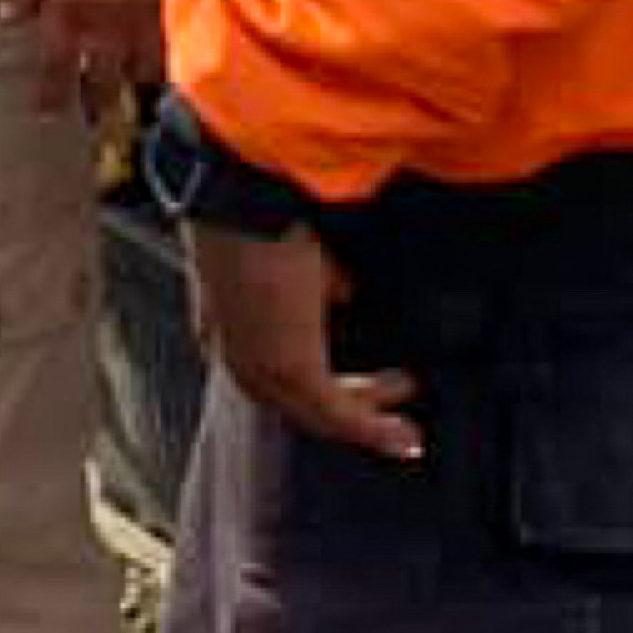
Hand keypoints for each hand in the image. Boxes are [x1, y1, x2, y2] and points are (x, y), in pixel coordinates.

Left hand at [4, 0, 167, 112]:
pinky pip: (177, 44)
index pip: (55, 69)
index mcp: (68, 8)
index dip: (49, 95)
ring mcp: (149, 16)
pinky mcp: (182, 2)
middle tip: (93, 116)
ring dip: (136, 83)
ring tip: (133, 91)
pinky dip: (171, 58)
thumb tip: (11, 19)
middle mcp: (108, 23)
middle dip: (96, 102)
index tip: (45, 112)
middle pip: (102, 82)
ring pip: (145, 71)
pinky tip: (170, 61)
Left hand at [189, 223, 419, 462]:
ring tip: (407, 407)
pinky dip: (373, 427)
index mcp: (225, 330)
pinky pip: (336, 413)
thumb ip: (319, 284)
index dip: (322, 384)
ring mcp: (258, 367)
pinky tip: (404, 434)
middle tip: (398, 398)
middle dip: (354, 405)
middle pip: (299, 404)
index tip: (362, 385)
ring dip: (368, 415)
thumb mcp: (297, 256)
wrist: (245, 198)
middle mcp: (235, 356)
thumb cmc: (264, 212)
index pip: (275, 375)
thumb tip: (345, 294)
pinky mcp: (288, 368)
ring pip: (318, 413)